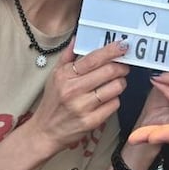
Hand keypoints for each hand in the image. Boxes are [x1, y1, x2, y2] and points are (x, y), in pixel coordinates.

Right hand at [24, 38, 129, 154]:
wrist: (45, 131)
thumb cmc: (53, 101)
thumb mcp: (55, 75)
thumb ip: (67, 56)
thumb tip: (78, 38)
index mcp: (65, 76)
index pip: (93, 59)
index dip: (111, 51)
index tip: (123, 45)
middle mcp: (73, 90)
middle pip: (109, 72)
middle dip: (122, 67)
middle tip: (123, 66)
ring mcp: (83, 107)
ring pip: (115, 88)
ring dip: (121, 83)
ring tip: (116, 82)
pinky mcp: (91, 121)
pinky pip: (114, 105)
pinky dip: (115, 99)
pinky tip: (108, 98)